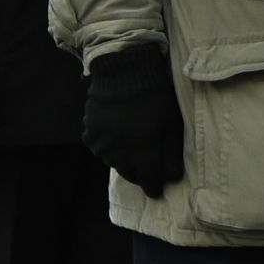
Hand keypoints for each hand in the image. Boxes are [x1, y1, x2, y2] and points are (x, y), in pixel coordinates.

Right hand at [80, 43, 184, 198]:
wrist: (123, 72)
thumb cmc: (155, 97)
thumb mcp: (172, 124)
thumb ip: (172, 154)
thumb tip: (173, 179)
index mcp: (142, 154)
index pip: (149, 182)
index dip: (155, 188)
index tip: (158, 190)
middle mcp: (119, 155)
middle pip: (130, 174)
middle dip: (141, 174)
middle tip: (149, 165)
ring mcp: (101, 145)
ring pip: (115, 163)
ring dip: (125, 159)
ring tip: (134, 144)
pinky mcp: (89, 135)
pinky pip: (101, 149)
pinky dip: (110, 146)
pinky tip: (118, 133)